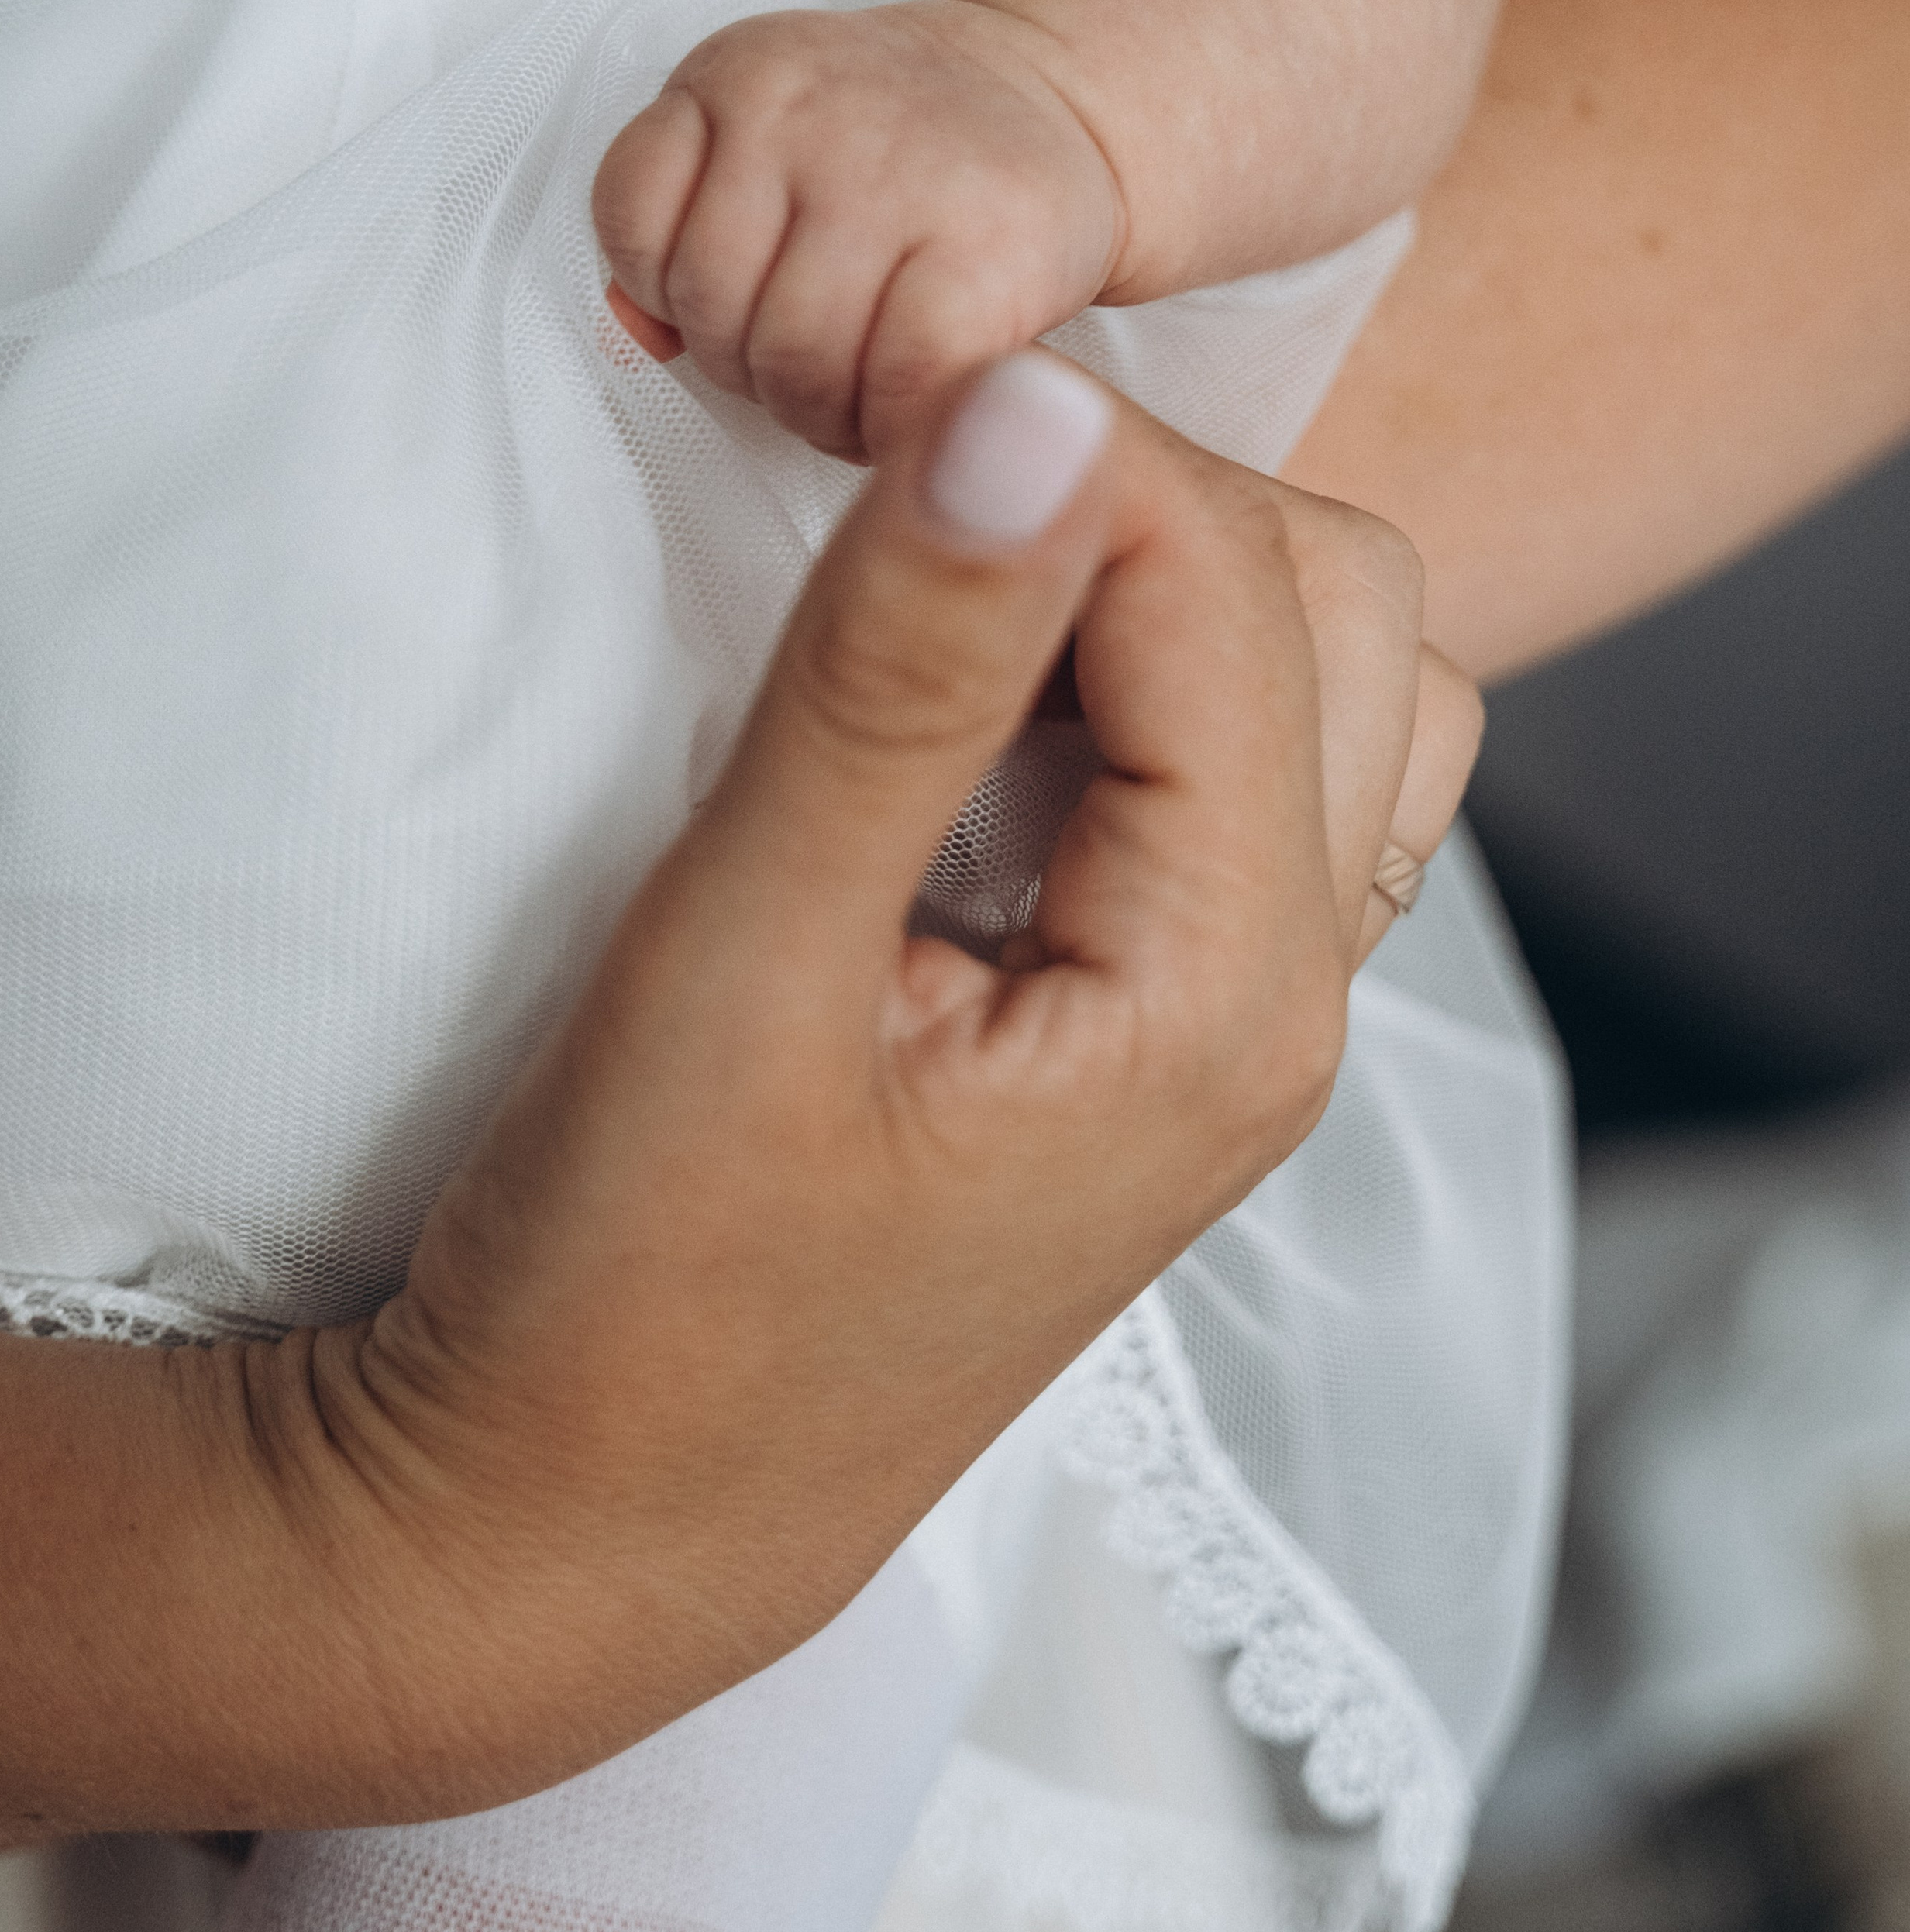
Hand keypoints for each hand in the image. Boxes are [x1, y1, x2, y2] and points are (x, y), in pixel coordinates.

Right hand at [0, 358, 1476, 1840]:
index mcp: (1223, 995)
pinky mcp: (1159, 1028)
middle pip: (1339, 613)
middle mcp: (1286, 1002)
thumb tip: (1028, 411)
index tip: (870, 407)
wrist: (592, 1525)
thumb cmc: (634, 1287)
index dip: (1060, 446)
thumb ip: (895, 680)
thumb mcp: (739, 963)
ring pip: (1326, 688)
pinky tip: (987, 700)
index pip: (1228, 583)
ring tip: (961, 594)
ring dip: (1169, 584)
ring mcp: (1237, 1023)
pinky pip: (1249, 777)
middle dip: (1141, 499)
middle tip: (915, 495)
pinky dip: (1152, 678)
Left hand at [592, 0, 1126, 460]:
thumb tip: (635, 334)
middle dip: (754, 365)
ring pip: (794, 360)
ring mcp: (894, 177)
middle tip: (815, 361)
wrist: (1064, 104)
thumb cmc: (905, 154)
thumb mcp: (768, 145)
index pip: (631, 217)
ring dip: (821, 409)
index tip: (740, 298)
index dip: (674, 291)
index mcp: (739, 72)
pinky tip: (908, 406)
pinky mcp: (979, 257)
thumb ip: (682, 227)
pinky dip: (890, 424)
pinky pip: (893, 386)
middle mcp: (807, 108)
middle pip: (712, 305)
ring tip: (862, 388)